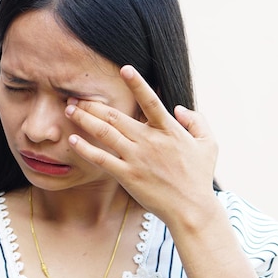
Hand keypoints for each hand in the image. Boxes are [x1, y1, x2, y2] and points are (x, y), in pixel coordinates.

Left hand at [65, 65, 218, 224]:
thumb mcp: (209, 144)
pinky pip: (102, 160)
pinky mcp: (127, 176)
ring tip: (69, 110)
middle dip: (93, 105)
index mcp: (169, 130)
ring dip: (85, 120)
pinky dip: (86, 149)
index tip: (124, 69)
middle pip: (116, 116)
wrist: (191, 209)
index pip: (150, 101)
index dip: (137, 84)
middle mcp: (150, 141)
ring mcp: (137, 158)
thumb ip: (197, 121)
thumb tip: (179, 108)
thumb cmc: (199, 177)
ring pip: (105, 133)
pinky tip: (73, 140)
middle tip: (75, 96)